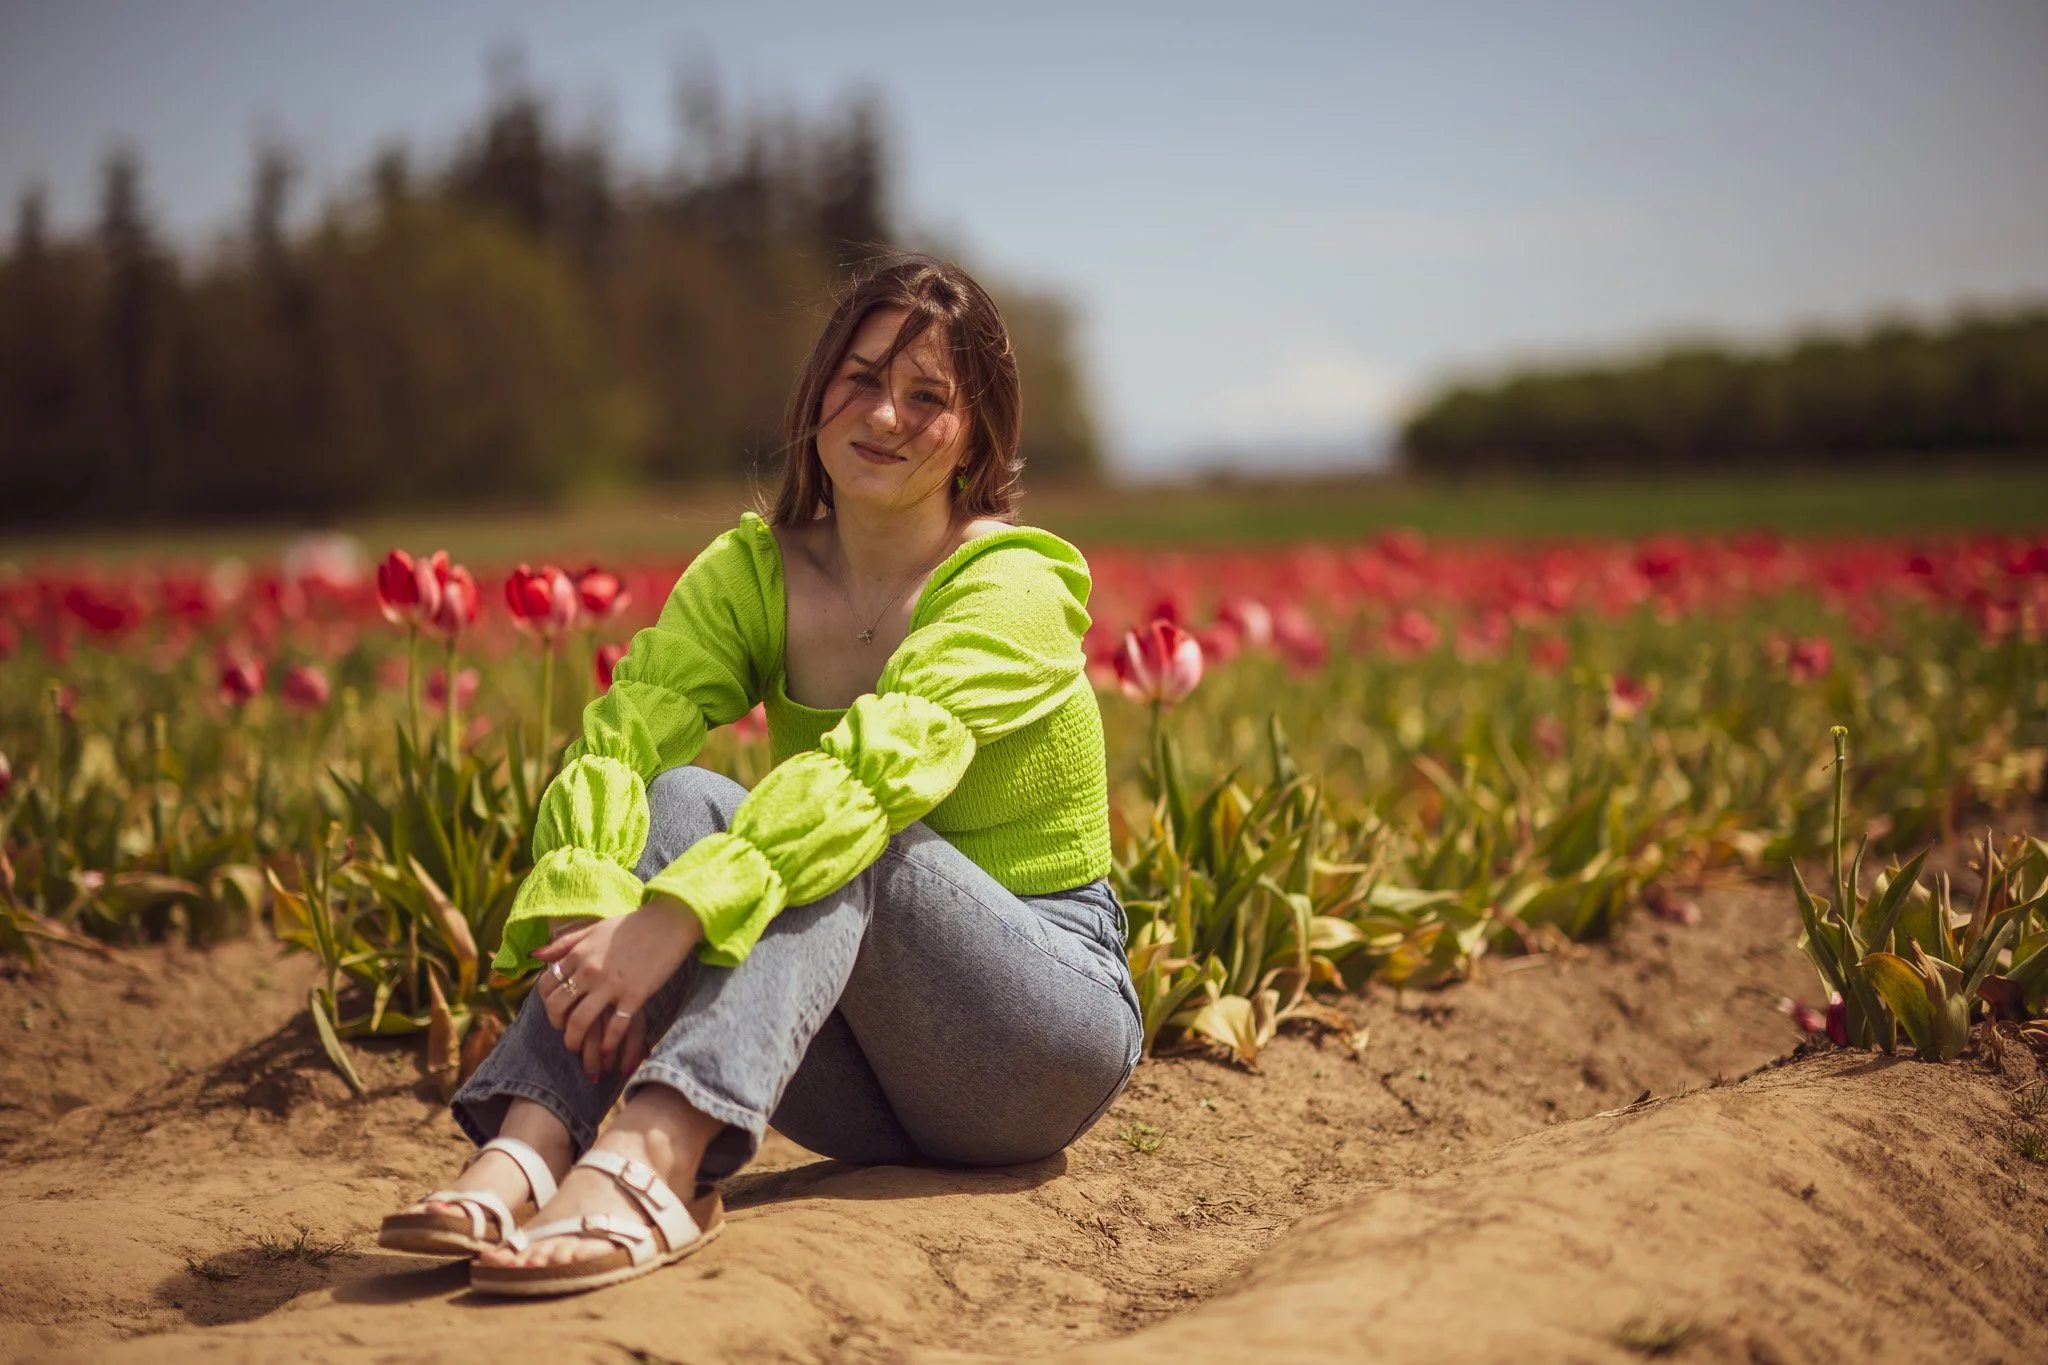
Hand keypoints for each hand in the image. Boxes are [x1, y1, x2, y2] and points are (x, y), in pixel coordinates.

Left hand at [531, 901, 702, 1081]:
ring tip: (578, 1048)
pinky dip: (608, 1043)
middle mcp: (589, 971)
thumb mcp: (593, 929)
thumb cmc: (631, 925)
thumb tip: (536, 955)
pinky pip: (614, 1027)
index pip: (547, 985)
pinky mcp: (634, 996)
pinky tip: (608, 1048)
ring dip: (575, 1040)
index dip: (546, 1002)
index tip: (556, 1011)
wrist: (667, 923)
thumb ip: (564, 943)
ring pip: (580, 1021)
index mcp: (578, 954)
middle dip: (557, 1024)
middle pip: (558, 1006)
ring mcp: (611, 985)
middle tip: (564, 1032)